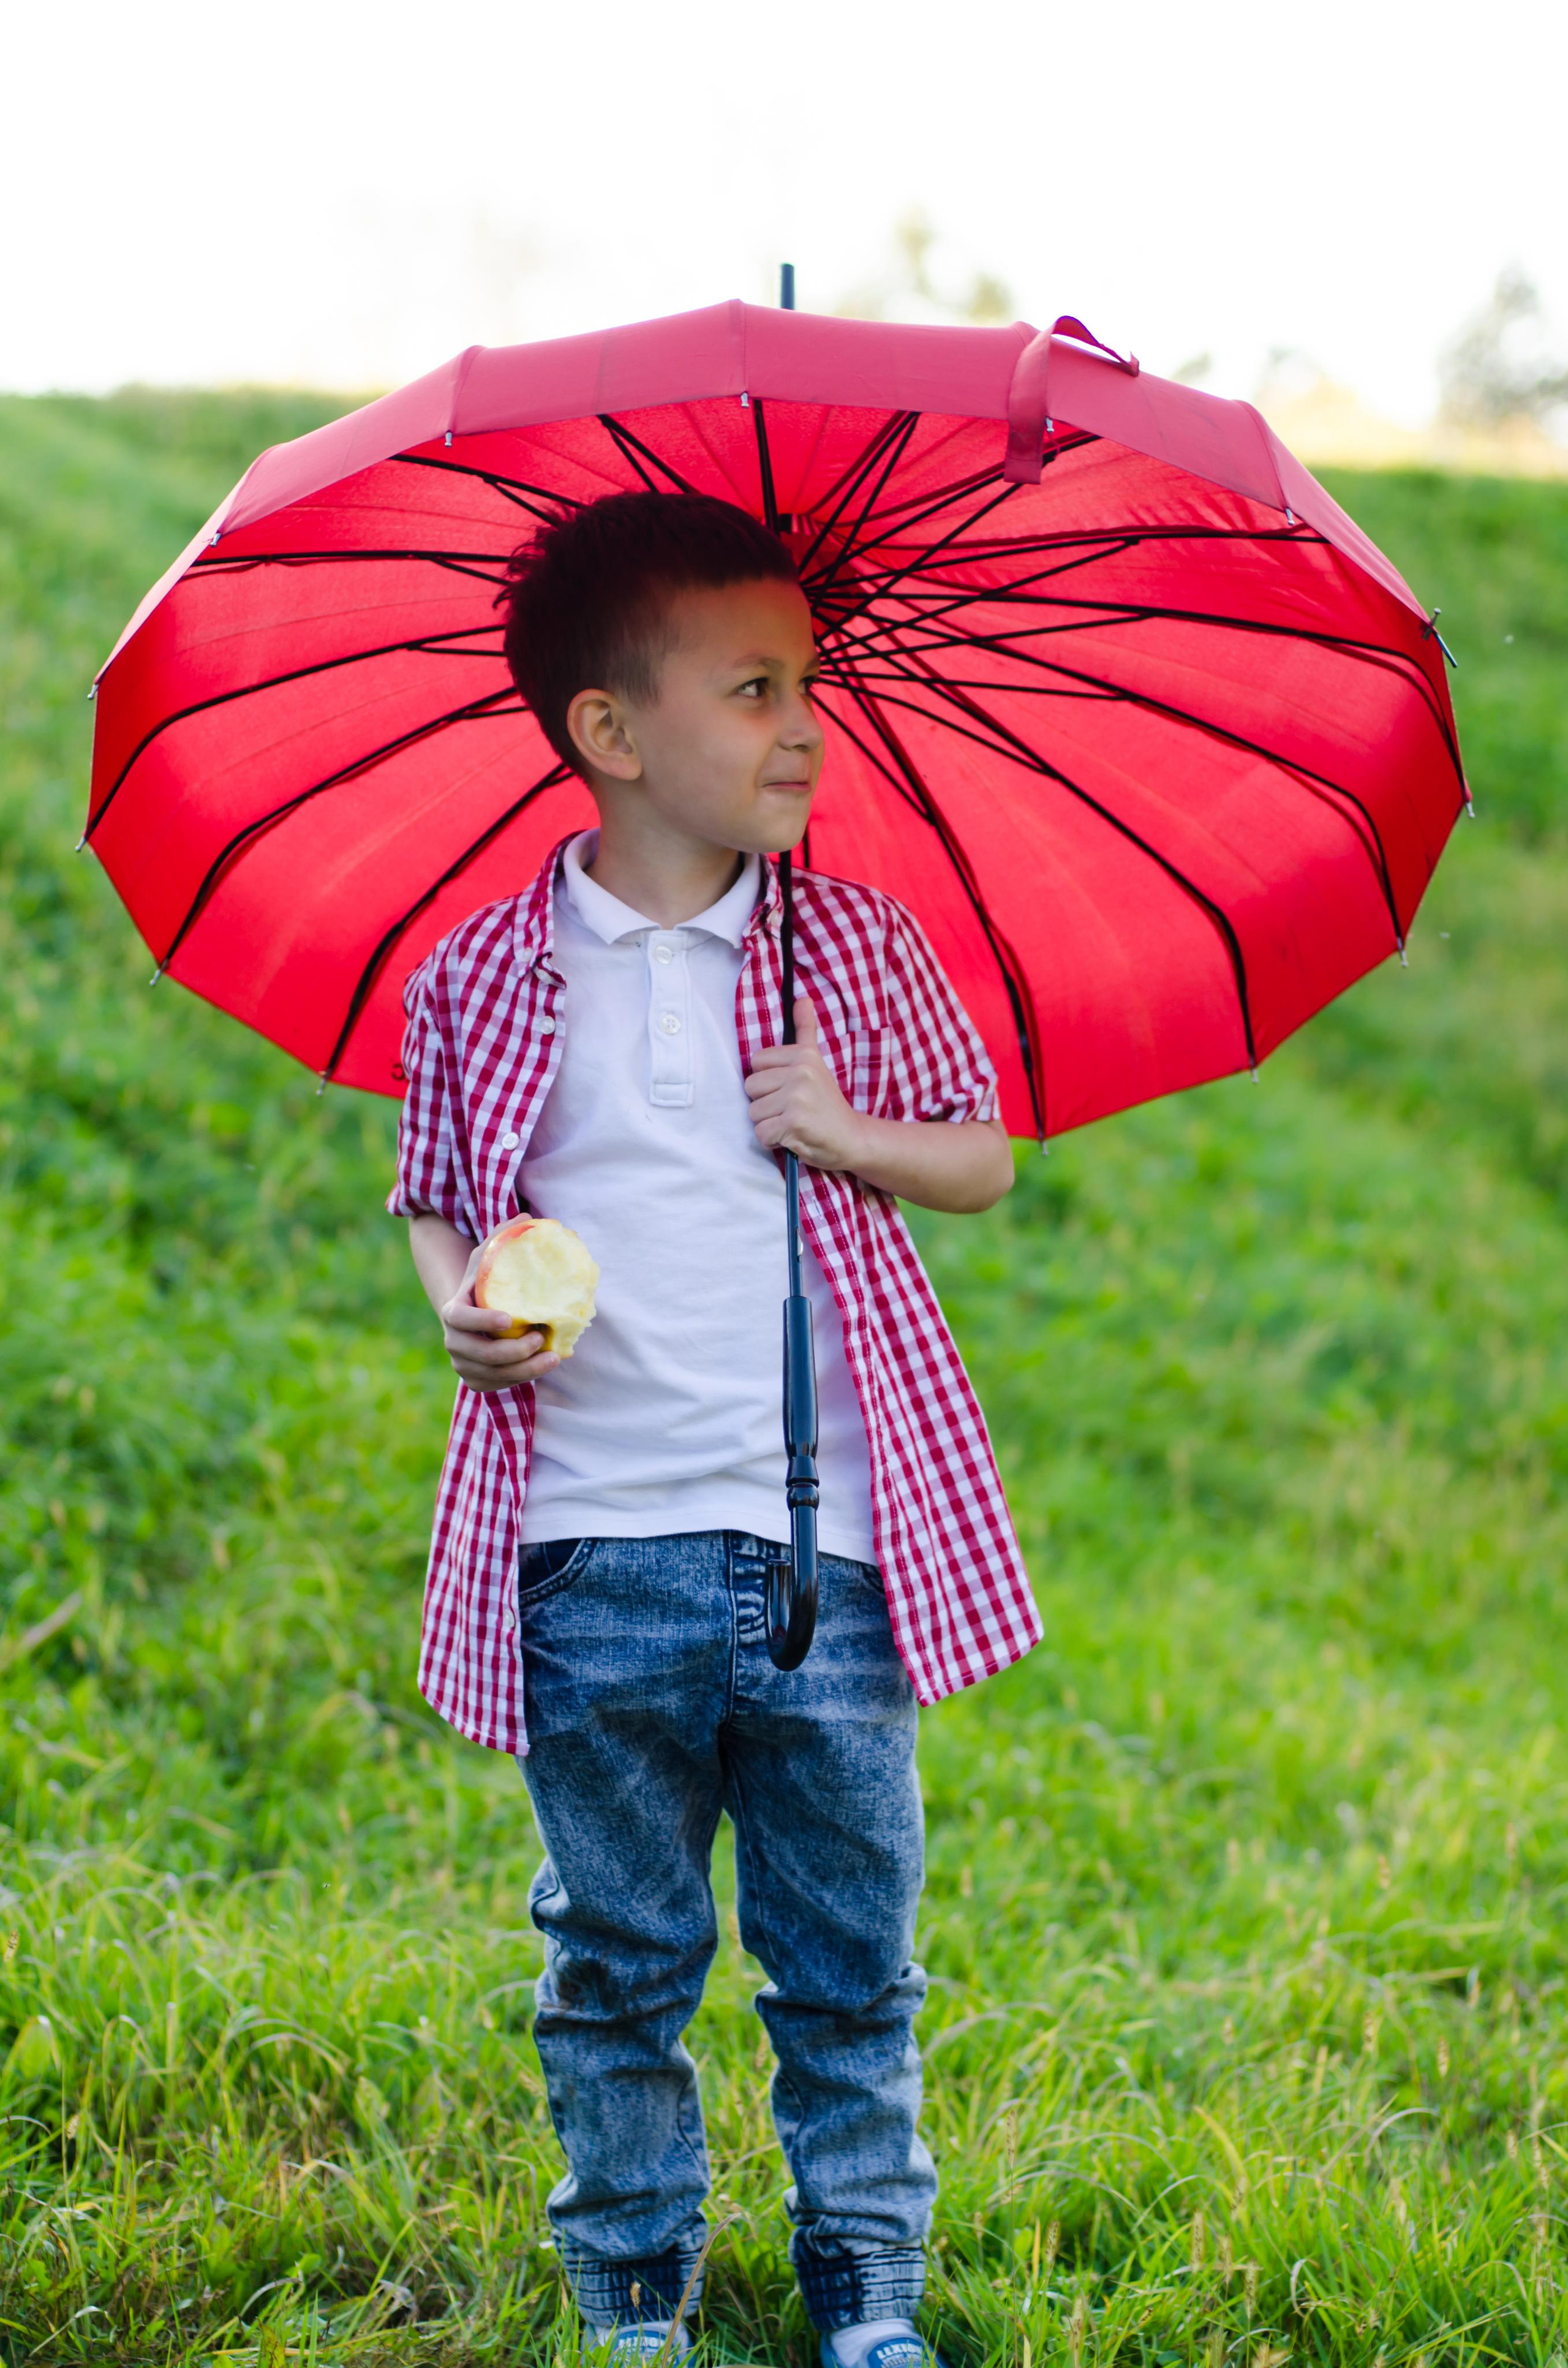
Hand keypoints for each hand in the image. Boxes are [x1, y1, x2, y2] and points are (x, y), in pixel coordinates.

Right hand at [439, 1236, 561, 1393]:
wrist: (474, 1316)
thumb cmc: (486, 1284)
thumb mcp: (490, 1258)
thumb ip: (504, 1238)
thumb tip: (528, 1217)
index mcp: (453, 1312)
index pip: (462, 1319)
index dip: (482, 1321)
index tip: (510, 1319)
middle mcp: (453, 1342)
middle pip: (481, 1354)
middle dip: (513, 1352)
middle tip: (541, 1338)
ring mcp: (463, 1364)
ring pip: (493, 1375)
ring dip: (524, 1370)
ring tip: (553, 1357)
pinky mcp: (476, 1381)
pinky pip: (499, 1386)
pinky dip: (521, 1379)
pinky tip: (543, 1367)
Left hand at [744, 998, 866, 1171]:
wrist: (851, 1137)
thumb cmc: (827, 1102)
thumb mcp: (816, 1062)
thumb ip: (806, 1030)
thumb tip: (803, 998)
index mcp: (803, 1055)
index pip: (756, 1062)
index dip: (768, 1081)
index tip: (789, 1088)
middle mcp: (800, 1073)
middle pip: (751, 1087)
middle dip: (766, 1103)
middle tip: (791, 1108)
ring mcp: (797, 1098)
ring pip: (754, 1112)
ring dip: (769, 1123)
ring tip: (792, 1122)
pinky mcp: (793, 1123)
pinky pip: (761, 1133)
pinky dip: (773, 1140)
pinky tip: (792, 1136)